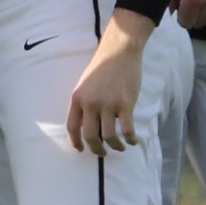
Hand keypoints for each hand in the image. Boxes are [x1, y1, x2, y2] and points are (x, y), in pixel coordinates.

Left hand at [66, 9, 152, 155]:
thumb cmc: (103, 66)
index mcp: (78, 98)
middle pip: (90, 136)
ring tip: (120, 147)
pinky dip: (130, 139)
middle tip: (103, 153)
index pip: (72, 126)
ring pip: (109, 136)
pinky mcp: (125, 104)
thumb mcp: (86, 83)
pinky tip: (133, 141)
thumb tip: (88, 124)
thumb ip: (85, 102)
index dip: (76, 141)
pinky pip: (127, 130)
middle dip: (97, 149)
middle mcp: (90, 103)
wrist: (119, 51)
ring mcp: (108, 104)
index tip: (81, 150)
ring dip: (115, 146)